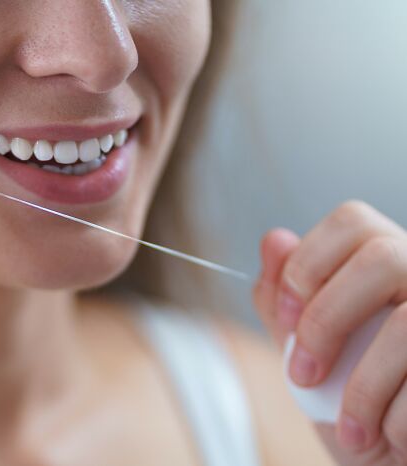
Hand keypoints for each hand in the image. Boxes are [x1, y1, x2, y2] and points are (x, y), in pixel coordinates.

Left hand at [254, 200, 406, 464]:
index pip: (352, 221)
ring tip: (349, 430)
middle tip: (302, 377)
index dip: (307, 264)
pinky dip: (400, 419)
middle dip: (327, 320)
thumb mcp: (313, 363)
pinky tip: (393, 440)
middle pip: (383, 257)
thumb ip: (287, 308)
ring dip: (365, 386)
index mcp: (390, 265)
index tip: (285, 319)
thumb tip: (274, 240)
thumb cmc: (363, 416)